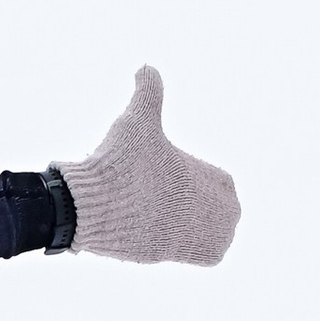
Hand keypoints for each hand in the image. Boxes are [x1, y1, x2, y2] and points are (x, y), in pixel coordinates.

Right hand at [59, 66, 238, 265]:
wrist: (96, 209)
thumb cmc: (118, 165)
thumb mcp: (136, 121)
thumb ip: (148, 92)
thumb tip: (146, 65)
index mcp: (210, 176)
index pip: (222, 181)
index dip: (200, 181)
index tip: (176, 182)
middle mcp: (217, 206)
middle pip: (224, 208)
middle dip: (203, 206)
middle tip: (172, 205)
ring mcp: (205, 232)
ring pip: (219, 231)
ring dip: (202, 227)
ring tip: (174, 222)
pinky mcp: (191, 254)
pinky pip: (212, 254)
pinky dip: (199, 248)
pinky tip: (177, 238)